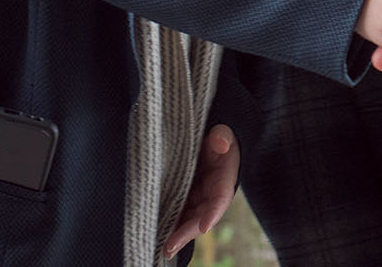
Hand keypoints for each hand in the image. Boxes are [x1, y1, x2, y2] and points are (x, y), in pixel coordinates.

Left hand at [162, 124, 237, 258]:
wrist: (209, 142)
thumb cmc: (217, 137)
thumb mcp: (223, 132)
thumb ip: (222, 136)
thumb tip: (220, 143)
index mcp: (224, 179)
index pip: (221, 198)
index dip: (213, 213)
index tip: (205, 227)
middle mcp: (211, 194)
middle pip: (201, 217)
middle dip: (187, 232)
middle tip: (170, 246)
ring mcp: (198, 199)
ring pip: (189, 220)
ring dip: (177, 235)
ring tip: (164, 249)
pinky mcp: (185, 200)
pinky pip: (178, 215)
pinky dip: (170, 226)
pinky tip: (157, 237)